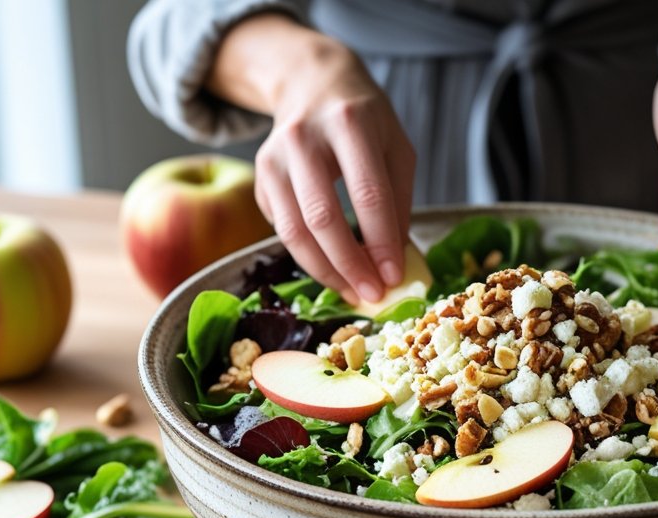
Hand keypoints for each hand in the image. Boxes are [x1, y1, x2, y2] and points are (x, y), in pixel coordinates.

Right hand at [208, 17, 414, 304]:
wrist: (311, 82)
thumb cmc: (364, 120)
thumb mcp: (396, 148)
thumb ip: (398, 202)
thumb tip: (395, 261)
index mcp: (350, 123)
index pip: (367, 194)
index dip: (380, 242)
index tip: (393, 277)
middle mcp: (304, 138)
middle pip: (323, 217)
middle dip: (349, 265)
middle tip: (371, 295)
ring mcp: (274, 157)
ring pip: (294, 231)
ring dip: (324, 271)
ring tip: (351, 291)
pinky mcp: (259, 176)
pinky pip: (282, 229)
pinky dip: (307, 256)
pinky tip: (331, 267)